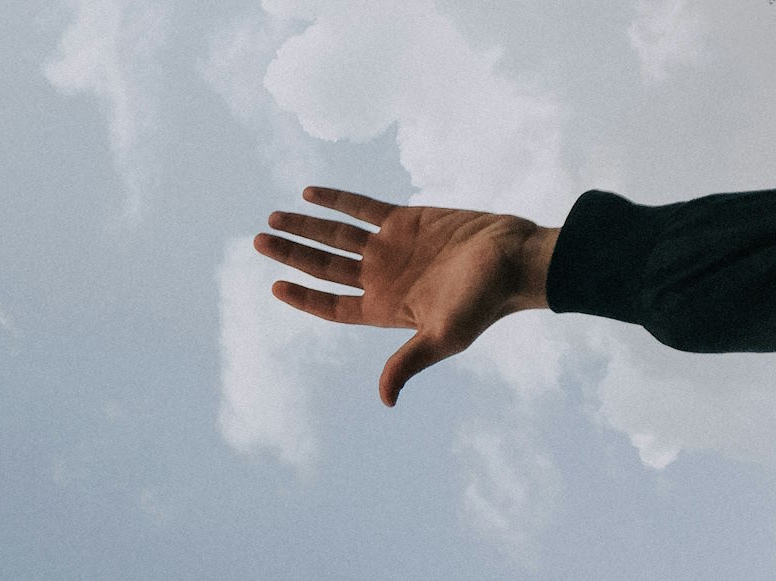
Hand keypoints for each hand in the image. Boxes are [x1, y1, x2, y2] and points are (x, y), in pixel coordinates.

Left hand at [254, 187, 557, 406]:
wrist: (517, 258)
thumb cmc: (485, 302)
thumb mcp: (443, 337)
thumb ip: (407, 362)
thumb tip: (385, 401)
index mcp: (385, 309)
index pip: (331, 305)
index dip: (303, 297)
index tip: (275, 285)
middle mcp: (382, 278)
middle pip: (325, 266)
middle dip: (291, 253)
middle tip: (258, 241)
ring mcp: (391, 248)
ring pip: (336, 235)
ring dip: (305, 226)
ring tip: (272, 218)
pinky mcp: (405, 220)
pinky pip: (361, 207)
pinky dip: (336, 201)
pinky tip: (308, 194)